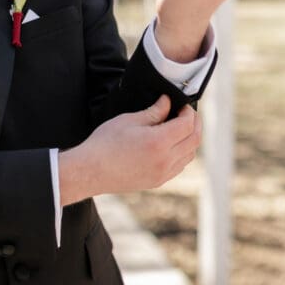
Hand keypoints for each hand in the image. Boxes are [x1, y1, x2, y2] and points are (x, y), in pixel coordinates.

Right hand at [58, 95, 202, 204]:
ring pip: (189, 155)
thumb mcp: (129, 120)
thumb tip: (167, 102)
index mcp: (159, 142)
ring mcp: (162, 174)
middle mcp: (165, 160)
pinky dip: (182, 154)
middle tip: (187, 114)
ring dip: (190, 140)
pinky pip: (179, 167)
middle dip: (195, 124)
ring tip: (180, 128)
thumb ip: (153, 112)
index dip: (189, 112)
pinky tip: (172, 145)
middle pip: (194, 140)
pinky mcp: (157, 182)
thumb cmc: (105, 143)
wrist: (90, 171)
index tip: (182, 105)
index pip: (188, 125)